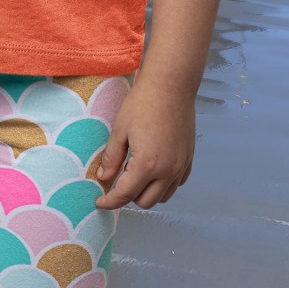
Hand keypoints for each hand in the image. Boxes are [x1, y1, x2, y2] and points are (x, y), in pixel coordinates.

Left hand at [95, 73, 195, 210]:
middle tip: (117, 179)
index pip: (125, 195)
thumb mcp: (120, 130)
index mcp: (147, 165)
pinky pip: (176, 183)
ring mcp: (181, 166)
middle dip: (128, 196)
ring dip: (147, 192)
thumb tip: (104, 178)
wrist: (171, 86)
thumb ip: (111, 158)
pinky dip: (163, 184)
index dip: (109, 201)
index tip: (99, 202)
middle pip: (145, 202)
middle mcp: (167, 171)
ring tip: (134, 171)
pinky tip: (153, 168)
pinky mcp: (189, 159)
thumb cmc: (142, 104)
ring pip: (163, 196)